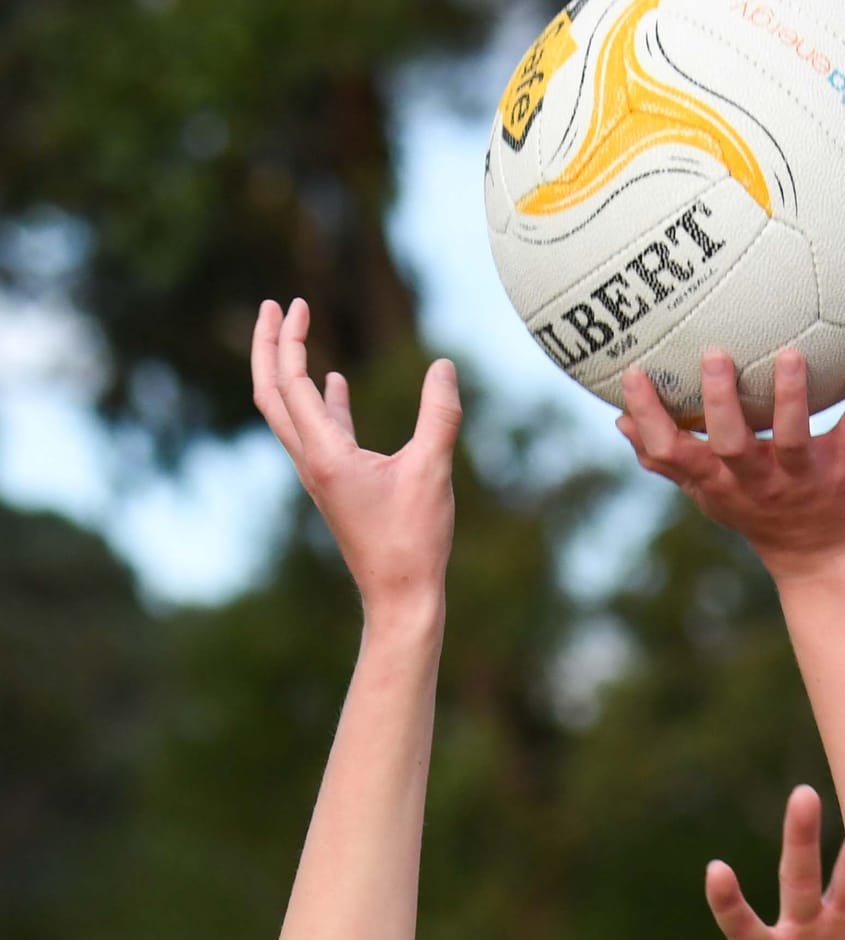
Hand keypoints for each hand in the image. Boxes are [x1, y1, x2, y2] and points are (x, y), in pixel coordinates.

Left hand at [250, 298, 458, 614]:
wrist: (400, 597)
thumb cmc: (414, 541)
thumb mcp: (432, 472)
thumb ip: (439, 416)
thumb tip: (444, 366)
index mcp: (324, 455)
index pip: (292, 383)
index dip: (290, 339)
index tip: (297, 304)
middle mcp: (312, 462)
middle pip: (271, 393)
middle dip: (268, 347)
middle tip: (272, 306)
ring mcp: (321, 475)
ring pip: (288, 413)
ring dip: (288, 371)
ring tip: (294, 334)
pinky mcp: (336, 486)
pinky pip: (317, 432)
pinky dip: (320, 401)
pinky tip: (336, 383)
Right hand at [618, 348, 844, 578]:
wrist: (821, 558)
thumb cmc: (757, 513)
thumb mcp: (708, 492)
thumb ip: (667, 459)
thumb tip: (619, 421)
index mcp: (720, 481)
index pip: (673, 453)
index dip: (650, 418)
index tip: (635, 372)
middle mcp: (758, 480)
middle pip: (731, 445)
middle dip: (720, 404)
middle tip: (713, 355)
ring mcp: (802, 476)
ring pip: (793, 438)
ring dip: (791, 397)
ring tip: (790, 354)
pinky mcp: (844, 470)